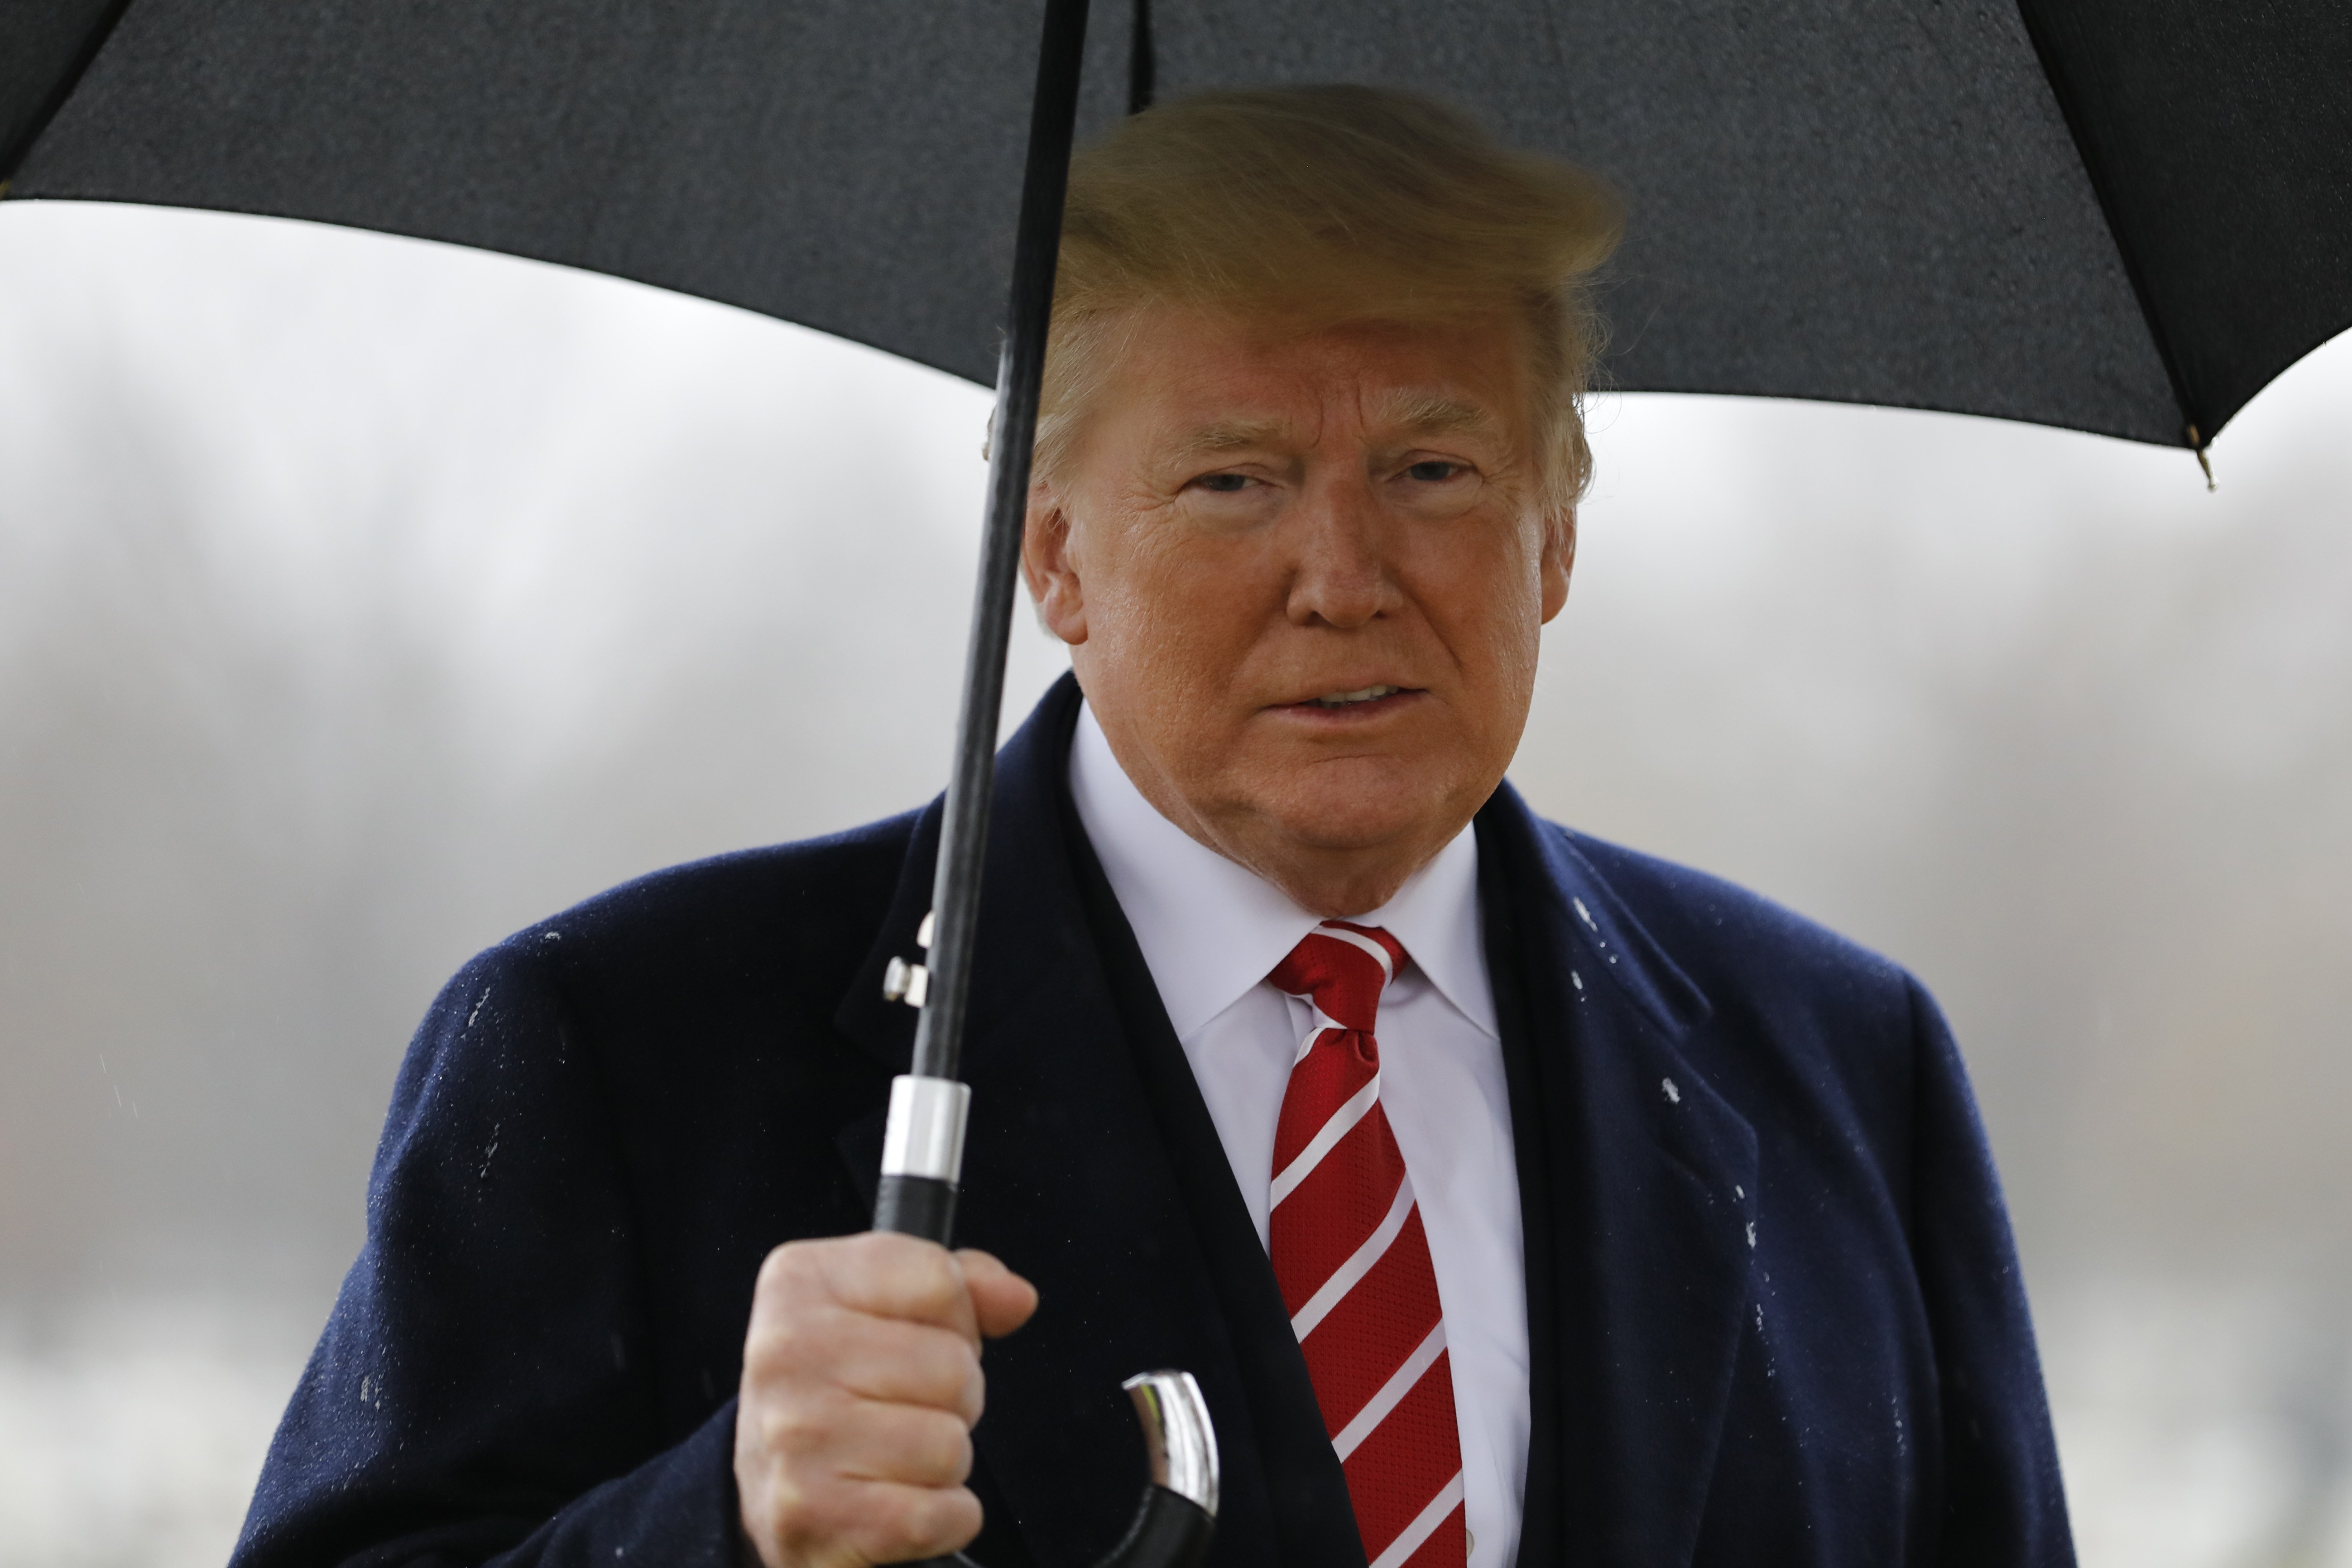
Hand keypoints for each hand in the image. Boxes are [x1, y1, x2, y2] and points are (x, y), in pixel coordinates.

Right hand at [735, 1233, 1039, 1567]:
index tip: (918, 1339)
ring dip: (944, 1459)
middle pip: (955, 1366)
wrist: (764, 1488)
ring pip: (952, 1443)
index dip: (956, 1318)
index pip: (940, 1279)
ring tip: (894, 1455)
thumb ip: (959, 1285)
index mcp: (800, 1283)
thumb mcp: (882, 1307)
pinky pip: (944, 1513)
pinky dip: (941, 1516)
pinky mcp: (816, 1514)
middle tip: (904, 1407)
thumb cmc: (835, 1386)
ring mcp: (796, 1437)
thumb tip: (1017, 1298)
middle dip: (955, 1395)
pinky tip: (894, 1501)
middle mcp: (786, 1353)